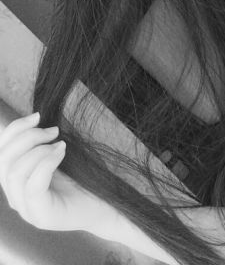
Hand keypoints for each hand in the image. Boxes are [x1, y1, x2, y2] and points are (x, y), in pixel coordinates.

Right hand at [0, 112, 109, 231]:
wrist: (106, 204)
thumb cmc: (83, 178)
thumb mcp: (57, 157)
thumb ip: (41, 144)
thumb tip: (35, 118)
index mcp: (16, 180)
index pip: (0, 152)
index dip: (14, 130)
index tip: (38, 116)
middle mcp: (16, 196)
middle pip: (3, 161)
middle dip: (28, 137)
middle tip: (54, 131)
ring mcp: (26, 209)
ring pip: (14, 173)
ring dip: (38, 150)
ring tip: (60, 144)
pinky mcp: (42, 216)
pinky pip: (33, 186)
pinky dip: (47, 162)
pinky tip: (62, 152)